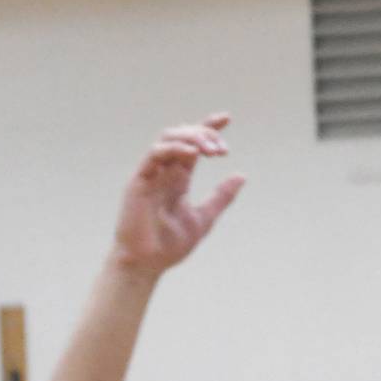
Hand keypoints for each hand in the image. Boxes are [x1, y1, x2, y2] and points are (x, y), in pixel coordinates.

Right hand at [110, 114, 244, 275]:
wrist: (147, 263)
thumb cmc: (170, 244)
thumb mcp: (204, 217)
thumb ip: (221, 196)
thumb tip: (241, 176)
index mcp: (178, 177)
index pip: (193, 144)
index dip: (207, 126)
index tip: (227, 117)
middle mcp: (164, 171)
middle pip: (182, 136)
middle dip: (204, 134)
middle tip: (223, 150)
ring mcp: (151, 174)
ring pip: (168, 139)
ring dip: (192, 138)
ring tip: (212, 150)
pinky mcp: (139, 182)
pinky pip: (154, 155)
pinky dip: (173, 149)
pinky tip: (193, 153)